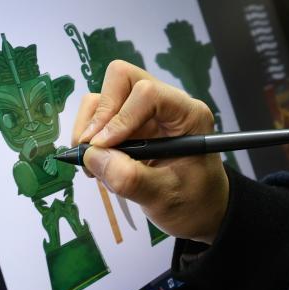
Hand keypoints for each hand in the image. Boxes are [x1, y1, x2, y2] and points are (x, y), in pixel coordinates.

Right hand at [70, 60, 228, 243]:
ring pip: (105, 95)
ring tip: (93, 162)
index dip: (120, 116)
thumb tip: (92, 156)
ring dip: (90, 127)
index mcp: (188, 114)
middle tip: (92, 149)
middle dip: (100, 113)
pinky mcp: (129, 123)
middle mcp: (166, 103)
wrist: (199, 210)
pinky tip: (98, 163)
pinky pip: (98, 115)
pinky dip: (89, 136)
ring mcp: (145, 111)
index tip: (102, 147)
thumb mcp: (165, 198)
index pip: (148, 93)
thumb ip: (130, 179)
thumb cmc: (193, 201)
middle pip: (122, 79)